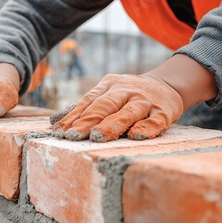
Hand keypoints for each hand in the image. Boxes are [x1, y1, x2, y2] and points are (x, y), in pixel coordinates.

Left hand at [50, 74, 183, 141]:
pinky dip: (146, 128)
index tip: (59, 131)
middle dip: (88, 121)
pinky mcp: (164, 112)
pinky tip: (135, 136)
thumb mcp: (108, 93)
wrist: (167, 84)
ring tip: (97, 137)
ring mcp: (145, 101)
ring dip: (112, 125)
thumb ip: (85, 108)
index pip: (89, 101)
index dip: (73, 116)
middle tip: (73, 136)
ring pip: (127, 112)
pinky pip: (154, 121)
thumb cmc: (128, 95)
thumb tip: (54, 122)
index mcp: (109, 85)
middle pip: (105, 105)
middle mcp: (126, 90)